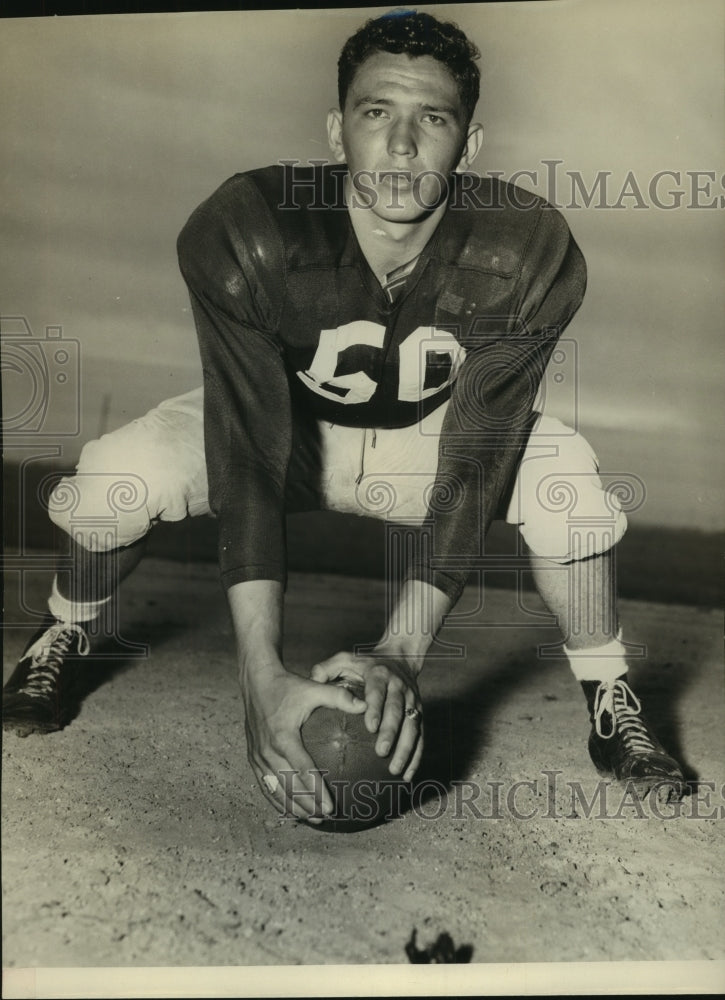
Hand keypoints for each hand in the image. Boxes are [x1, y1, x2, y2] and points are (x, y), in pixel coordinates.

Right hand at [241, 664, 365, 823]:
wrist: (256, 681)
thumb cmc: (288, 685)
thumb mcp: (314, 688)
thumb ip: (340, 697)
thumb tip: (366, 706)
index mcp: (283, 736)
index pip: (302, 770)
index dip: (317, 791)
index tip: (332, 807)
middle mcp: (268, 750)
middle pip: (288, 787)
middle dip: (307, 806)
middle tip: (326, 818)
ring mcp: (257, 755)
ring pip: (275, 790)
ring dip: (292, 807)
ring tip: (312, 820)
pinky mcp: (252, 757)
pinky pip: (264, 784)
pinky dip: (277, 799)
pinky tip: (290, 810)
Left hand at [310, 650, 422, 781]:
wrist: (401, 656)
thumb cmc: (365, 662)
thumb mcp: (345, 658)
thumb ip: (327, 669)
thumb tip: (311, 682)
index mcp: (379, 675)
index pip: (378, 692)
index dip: (376, 709)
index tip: (371, 727)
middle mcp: (399, 687)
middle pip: (397, 711)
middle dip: (391, 732)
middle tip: (381, 752)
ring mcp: (412, 701)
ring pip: (413, 726)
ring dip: (406, 748)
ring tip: (395, 769)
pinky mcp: (420, 713)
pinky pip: (421, 736)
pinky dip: (417, 755)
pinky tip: (407, 775)